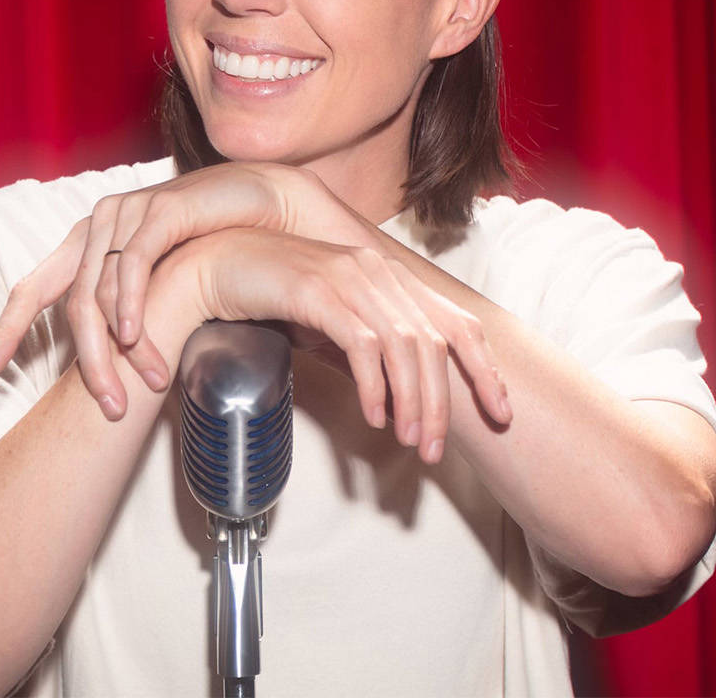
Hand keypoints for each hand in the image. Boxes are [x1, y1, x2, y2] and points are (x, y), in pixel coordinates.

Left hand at [0, 163, 369, 418]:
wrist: (264, 202)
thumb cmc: (214, 246)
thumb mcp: (161, 284)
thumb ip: (128, 310)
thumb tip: (107, 363)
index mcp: (88, 242)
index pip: (33, 288)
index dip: (6, 330)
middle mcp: (98, 224)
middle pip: (70, 303)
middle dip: (85, 362)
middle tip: (105, 406)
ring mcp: (126, 213)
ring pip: (99, 292)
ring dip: (117, 348)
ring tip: (136, 387)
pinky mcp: (157, 210)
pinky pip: (133, 266)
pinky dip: (132, 305)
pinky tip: (138, 338)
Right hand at [181, 227, 513, 463]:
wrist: (215, 266)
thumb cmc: (272, 295)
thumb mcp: (334, 322)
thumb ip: (370, 346)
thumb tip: (400, 394)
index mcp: (390, 277)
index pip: (457, 323)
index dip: (485, 369)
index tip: (500, 411)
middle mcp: (378, 271)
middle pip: (433, 343)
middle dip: (441, 403)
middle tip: (433, 449)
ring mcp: (349, 276)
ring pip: (404, 346)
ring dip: (411, 400)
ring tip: (407, 440)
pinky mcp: (318, 288)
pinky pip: (361, 343)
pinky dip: (373, 384)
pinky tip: (373, 414)